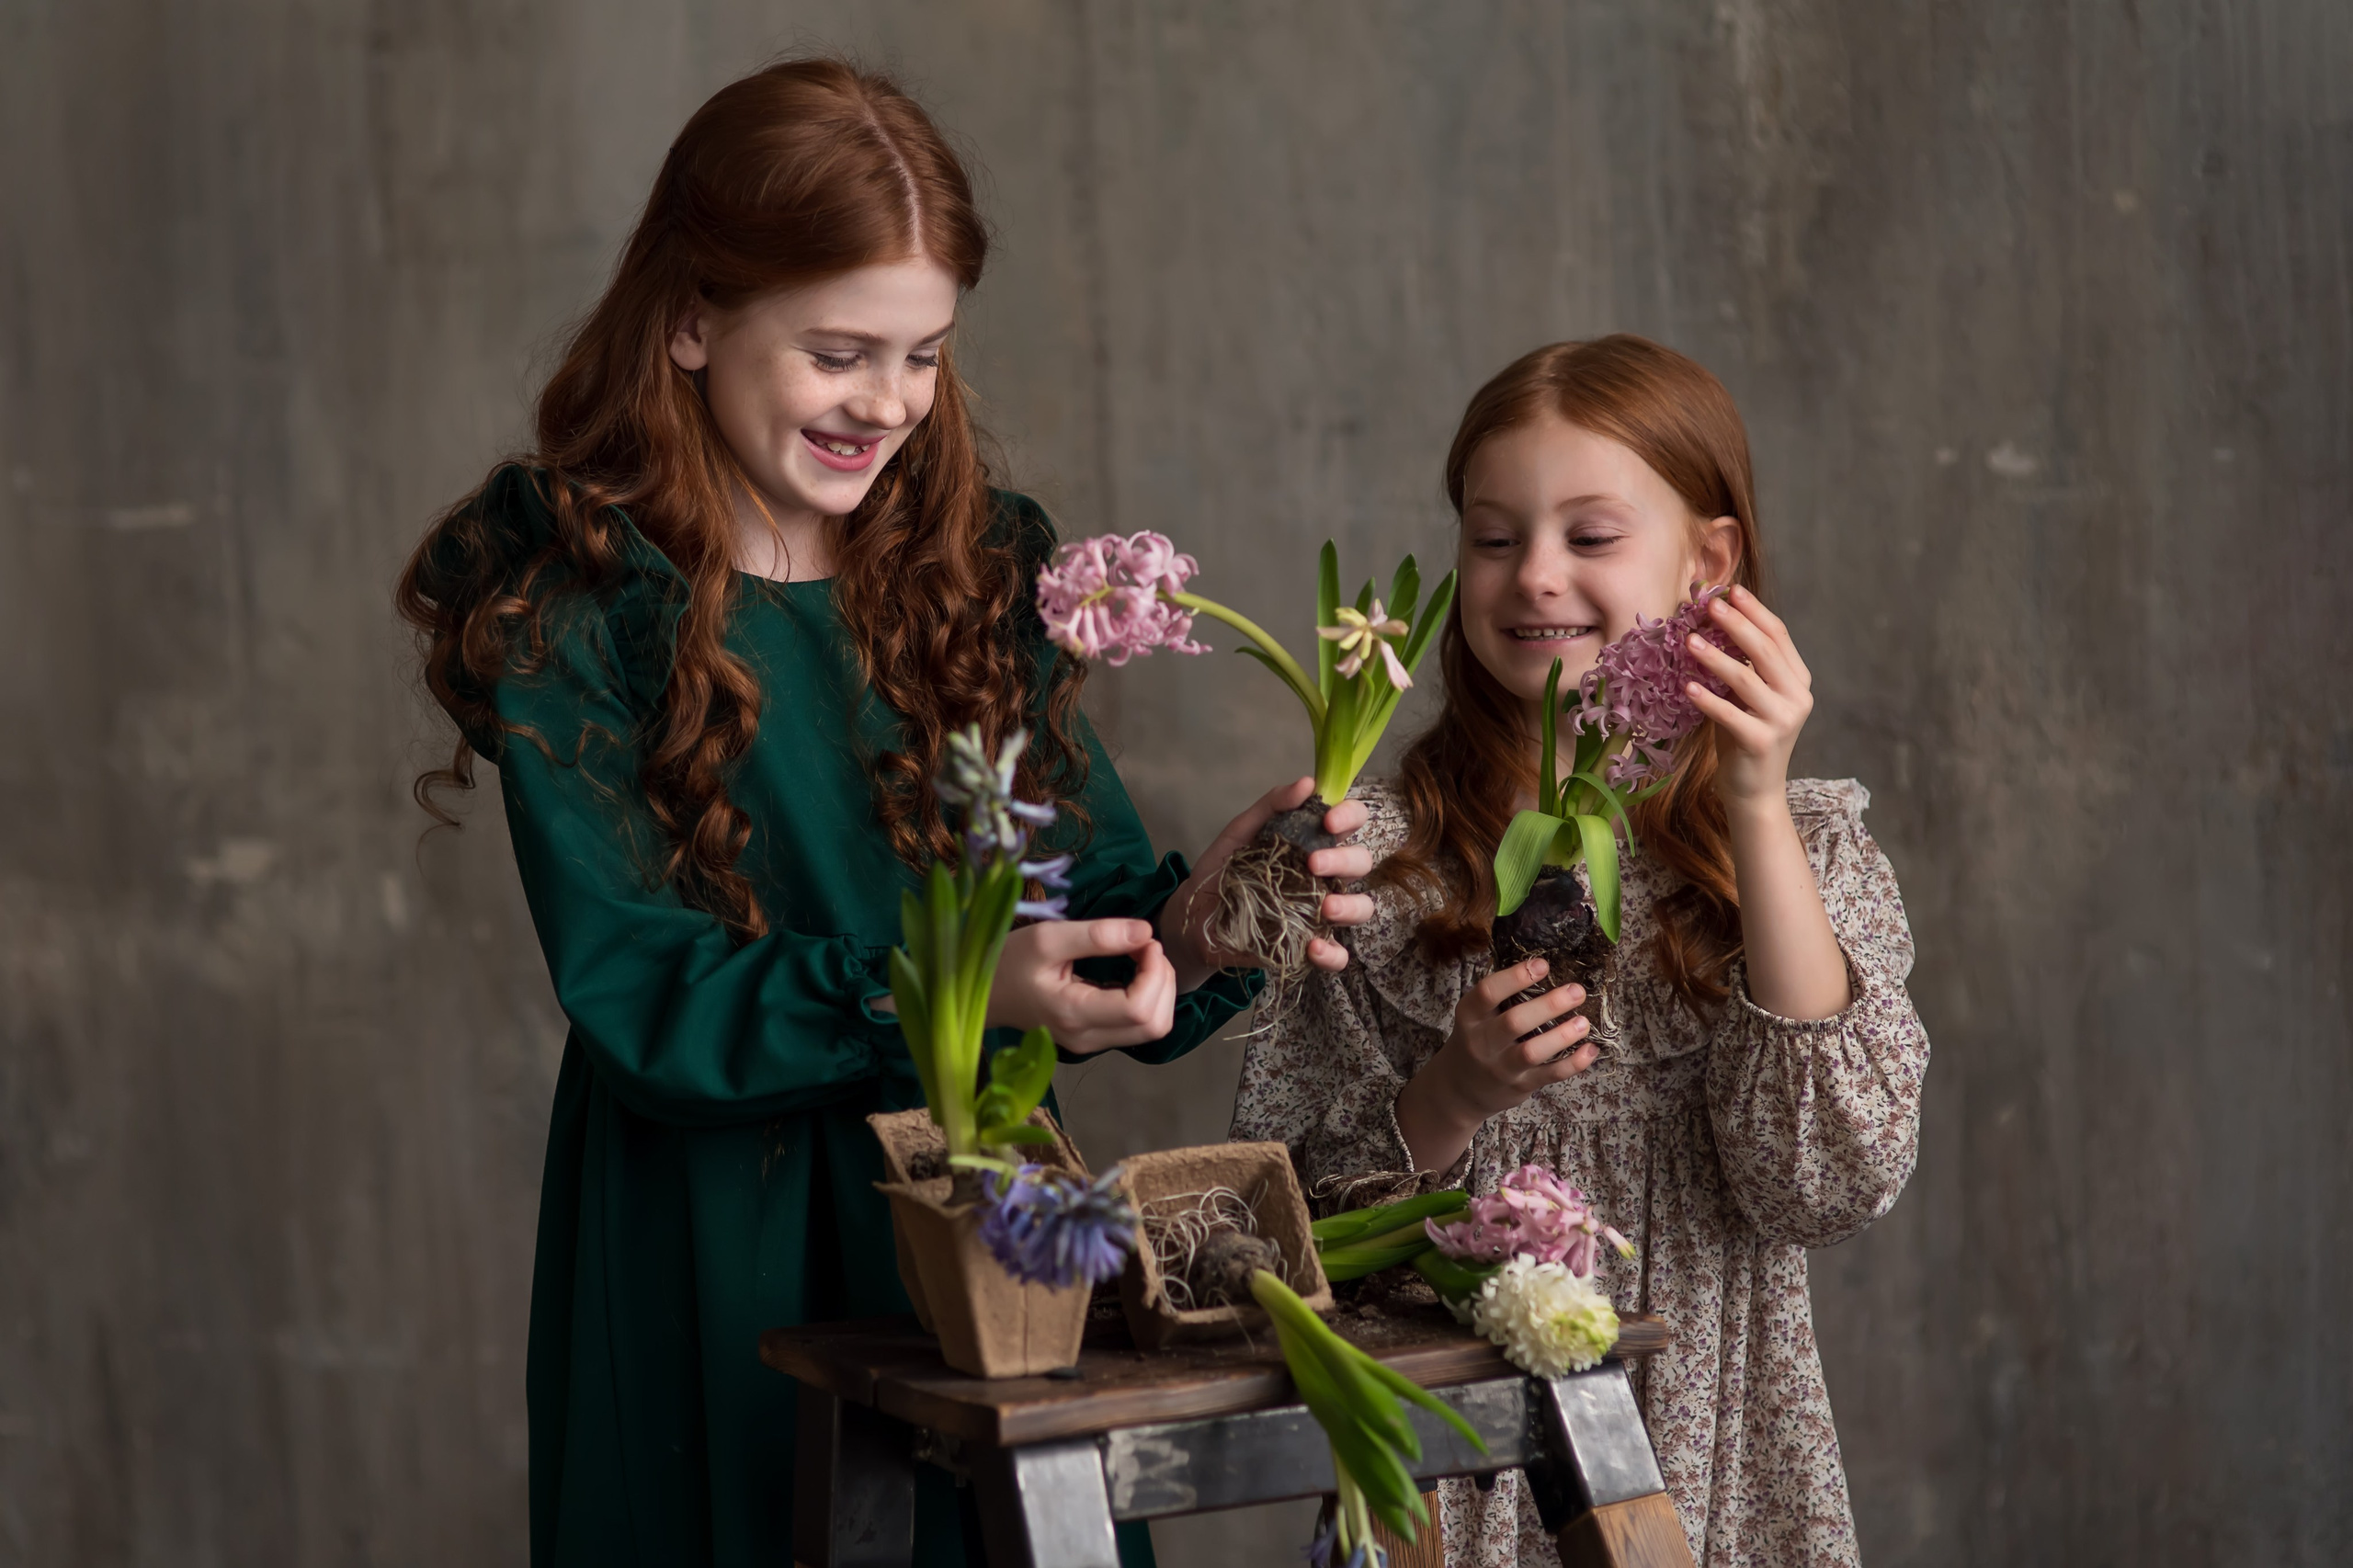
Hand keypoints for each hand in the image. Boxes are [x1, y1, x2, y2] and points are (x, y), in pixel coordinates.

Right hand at [985, 919, 1177, 1054]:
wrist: (984, 993)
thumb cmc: (1009, 961)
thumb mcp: (1048, 938)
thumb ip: (1098, 935)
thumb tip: (1146, 932)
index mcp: (1074, 1014)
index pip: (1140, 1009)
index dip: (1155, 973)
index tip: (1144, 940)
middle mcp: (1087, 1038)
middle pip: (1155, 1025)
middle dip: (1163, 981)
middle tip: (1146, 946)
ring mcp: (1091, 1044)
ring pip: (1153, 1028)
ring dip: (1160, 989)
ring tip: (1142, 956)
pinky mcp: (1094, 1038)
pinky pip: (1139, 1025)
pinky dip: (1149, 997)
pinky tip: (1134, 971)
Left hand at [1161, 777, 1375, 988]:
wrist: (1193, 917)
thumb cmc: (1223, 870)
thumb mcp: (1240, 832)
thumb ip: (1271, 806)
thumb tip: (1307, 783)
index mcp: (1314, 842)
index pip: (1352, 821)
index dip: (1350, 816)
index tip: (1328, 821)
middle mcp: (1325, 876)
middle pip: (1361, 862)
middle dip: (1345, 860)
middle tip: (1313, 863)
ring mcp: (1320, 913)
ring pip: (1361, 907)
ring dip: (1350, 906)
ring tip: (1325, 907)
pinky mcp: (1308, 947)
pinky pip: (1338, 955)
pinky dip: (1333, 954)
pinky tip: (1313, 947)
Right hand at [1393, 958, 1597, 1172]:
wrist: (1460, 1090)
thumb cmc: (1476, 1041)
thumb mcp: (1475, 1018)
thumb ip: (1499, 998)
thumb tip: (1543, 967)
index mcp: (1470, 1016)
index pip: (1488, 992)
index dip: (1515, 977)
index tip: (1543, 965)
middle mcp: (1483, 1042)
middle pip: (1515, 1022)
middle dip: (1549, 1005)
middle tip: (1576, 991)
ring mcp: (1501, 1067)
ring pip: (1532, 1052)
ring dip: (1562, 1036)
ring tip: (1584, 1022)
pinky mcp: (1520, 1085)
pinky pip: (1550, 1075)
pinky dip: (1574, 1063)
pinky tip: (1590, 1049)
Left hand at [1684, 585, 1814, 814]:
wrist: (1754, 789)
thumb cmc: (1744, 735)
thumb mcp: (1749, 696)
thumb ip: (1744, 665)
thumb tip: (1713, 622)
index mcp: (1798, 680)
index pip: (1779, 636)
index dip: (1755, 611)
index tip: (1731, 590)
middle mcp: (1796, 697)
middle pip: (1765, 651)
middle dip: (1736, 624)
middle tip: (1709, 604)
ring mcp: (1782, 721)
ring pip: (1746, 679)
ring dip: (1716, 657)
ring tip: (1690, 640)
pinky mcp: (1761, 742)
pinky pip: (1729, 714)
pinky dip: (1707, 699)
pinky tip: (1686, 686)